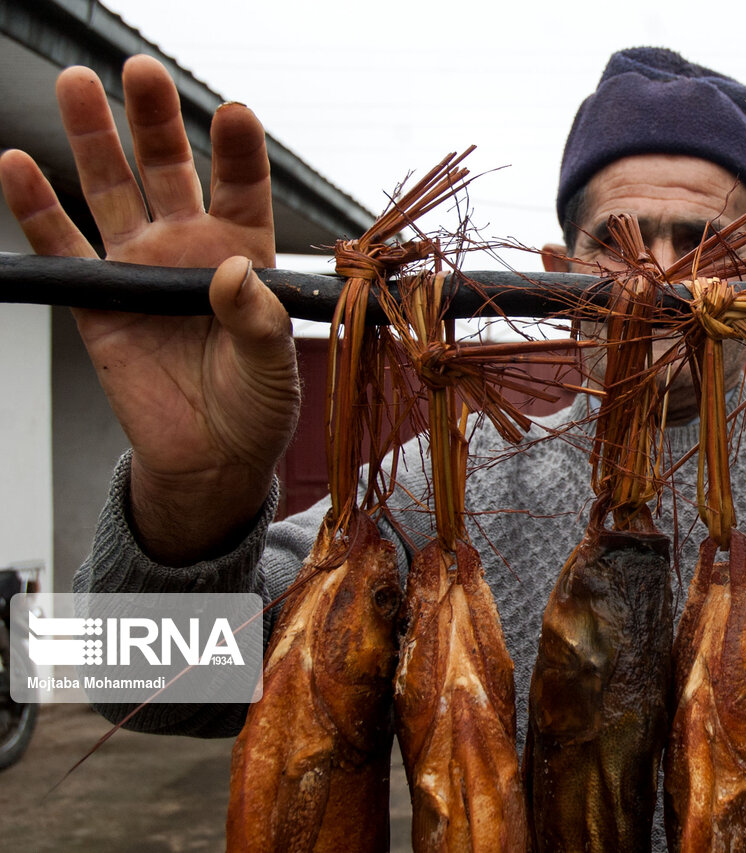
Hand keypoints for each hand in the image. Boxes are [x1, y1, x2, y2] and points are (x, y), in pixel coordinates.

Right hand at [0, 56, 298, 561]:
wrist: (211, 461)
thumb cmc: (256, 408)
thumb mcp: (273, 366)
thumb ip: (258, 319)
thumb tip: (234, 273)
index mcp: (246, 255)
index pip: (242, 187)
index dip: (238, 149)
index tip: (234, 111)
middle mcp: (190, 249)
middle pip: (170, 170)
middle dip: (156, 120)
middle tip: (143, 72)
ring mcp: (140, 269)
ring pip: (112, 191)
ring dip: (94, 140)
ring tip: (77, 86)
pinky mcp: (97, 302)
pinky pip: (63, 248)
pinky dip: (36, 208)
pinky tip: (17, 164)